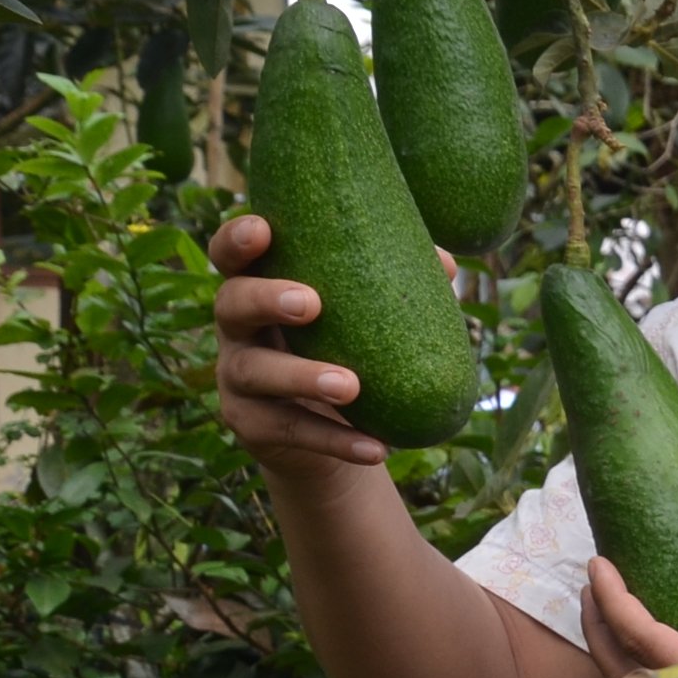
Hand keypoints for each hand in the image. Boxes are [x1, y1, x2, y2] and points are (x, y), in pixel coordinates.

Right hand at [210, 214, 464, 475]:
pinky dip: (336, 440)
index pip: (231, 256)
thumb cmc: (351, 346)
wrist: (335, 427)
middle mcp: (237, 328)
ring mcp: (236, 377)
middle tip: (311, 304)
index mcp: (260, 287)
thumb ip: (397, 284)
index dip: (236, 239)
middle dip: (266, 299)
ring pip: (256, 372)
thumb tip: (446, 263)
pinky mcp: (250, 424)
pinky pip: (290, 431)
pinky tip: (377, 448)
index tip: (263, 228)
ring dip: (303, 377)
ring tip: (350, 386)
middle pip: (231, 304)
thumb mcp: (368, 315)